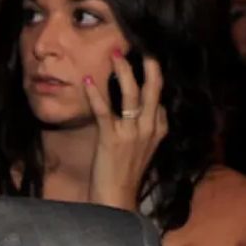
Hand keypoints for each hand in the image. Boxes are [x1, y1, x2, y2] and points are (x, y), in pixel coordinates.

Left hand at [82, 49, 168, 210]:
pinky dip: (95, 94)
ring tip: (115, 55)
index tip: (144, 60)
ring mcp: (131, 133)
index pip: (159, 98)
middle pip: (153, 90)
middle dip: (147, 66)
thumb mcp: (141, 150)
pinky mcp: (111, 139)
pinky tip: (86, 81)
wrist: (116, 198)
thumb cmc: (123, 175)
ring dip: (123, 72)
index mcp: (158, 130)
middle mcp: (149, 128)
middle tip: (138, 47)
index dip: (152, 78)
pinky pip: (104, 111)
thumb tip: (141, 113)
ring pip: (132, 95)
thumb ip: (144, 130)